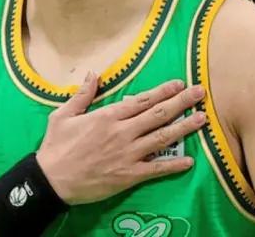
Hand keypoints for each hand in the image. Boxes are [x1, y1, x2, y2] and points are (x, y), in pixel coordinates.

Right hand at [36, 73, 206, 204]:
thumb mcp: (63, 115)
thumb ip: (82, 95)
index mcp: (108, 116)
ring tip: (202, 119)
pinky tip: (189, 161)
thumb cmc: (56, 147)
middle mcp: (122, 132)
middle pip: (158, 114)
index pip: (142, 100)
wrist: (51, 180)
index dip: (163, 91)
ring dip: (184, 127)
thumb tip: (94, 74)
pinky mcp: (129, 175)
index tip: (178, 83)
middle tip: (200, 93)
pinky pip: (156, 168)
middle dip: (181, 102)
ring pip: (162, 138)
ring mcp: (128, 154)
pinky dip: (173, 165)